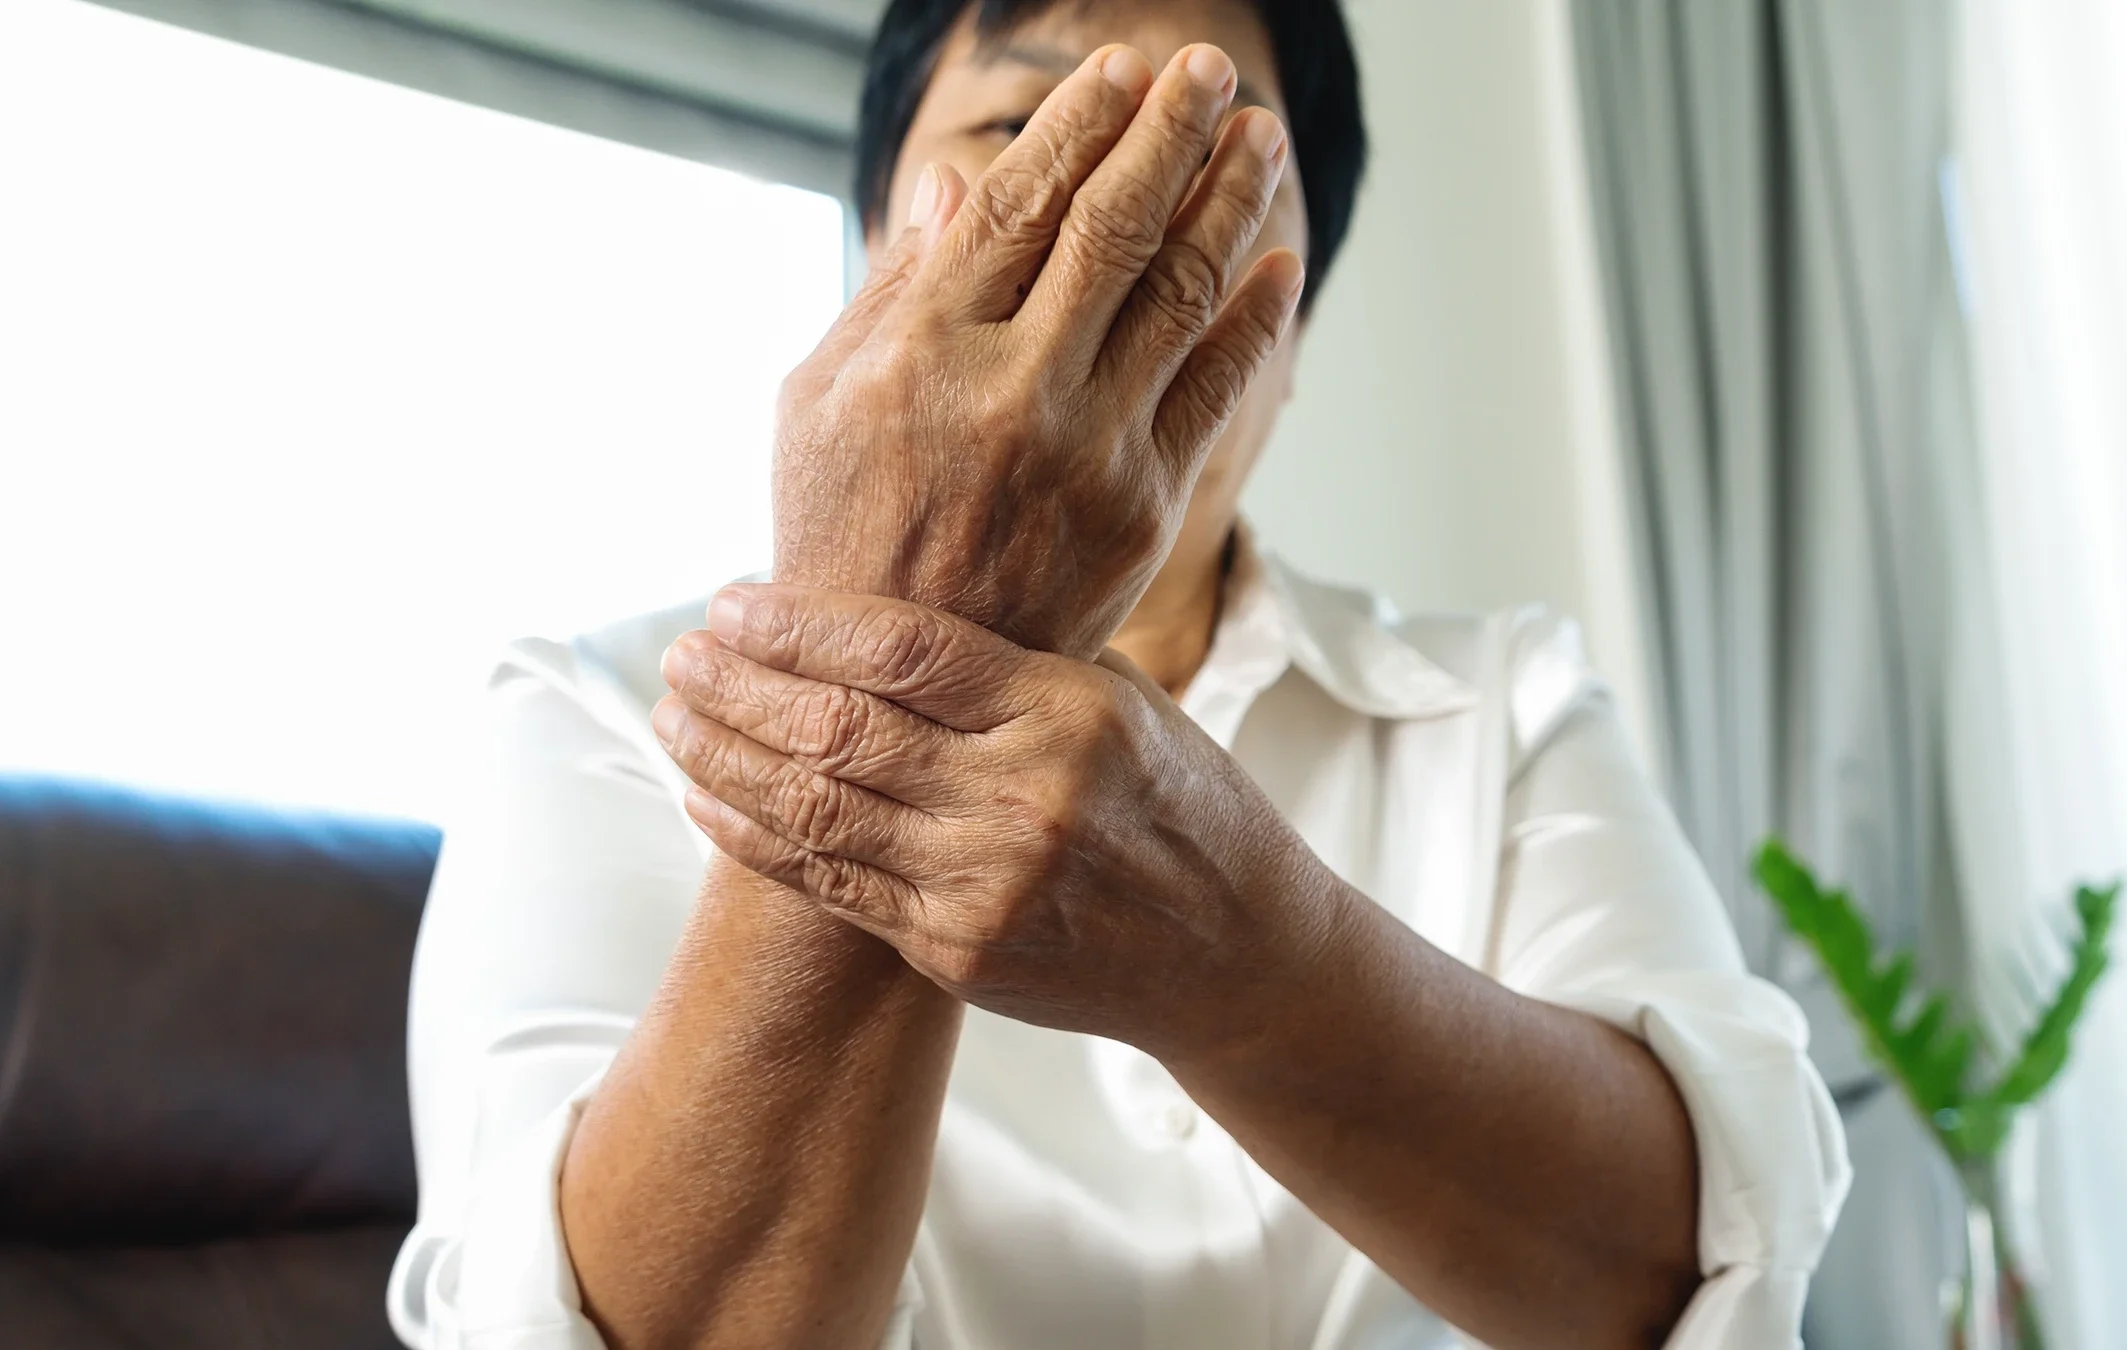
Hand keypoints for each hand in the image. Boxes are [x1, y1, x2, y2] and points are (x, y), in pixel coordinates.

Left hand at [650, 582, 1344, 1057]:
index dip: (799, 622)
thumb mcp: (1120, 698)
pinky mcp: (958, 951)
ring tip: (673, 716)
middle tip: (679, 653)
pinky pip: (831, 885)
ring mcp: (987, 886)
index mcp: (1068, 713)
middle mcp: (1025, 799)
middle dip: (738, 685)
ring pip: (817, 810)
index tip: (732, 601)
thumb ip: (1010, 658)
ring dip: (725, 759)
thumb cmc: (1173, 800)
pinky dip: (757, 838)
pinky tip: (707, 799)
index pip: (902, 648)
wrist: (1230, 952)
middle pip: (839, 728)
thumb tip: (875, 599)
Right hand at [773, 43, 1302, 659]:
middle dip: (1172, 135)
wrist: (894, 692)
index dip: (1082, 125)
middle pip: (1115, 229)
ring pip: (1179, 295)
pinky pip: (1215, 392)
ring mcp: (1086, 450)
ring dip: (1230, 204)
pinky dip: (1255, 322)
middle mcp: (1011, 390)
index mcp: (920, 349)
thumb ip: (894, 290)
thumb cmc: (842, 535)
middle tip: (1210, 73)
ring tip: (1261, 140)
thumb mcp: (818, 404)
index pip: (1021, 204)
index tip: (1123, 70)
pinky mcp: (1140, 506)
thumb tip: (958, 184)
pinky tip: (1279, 265)